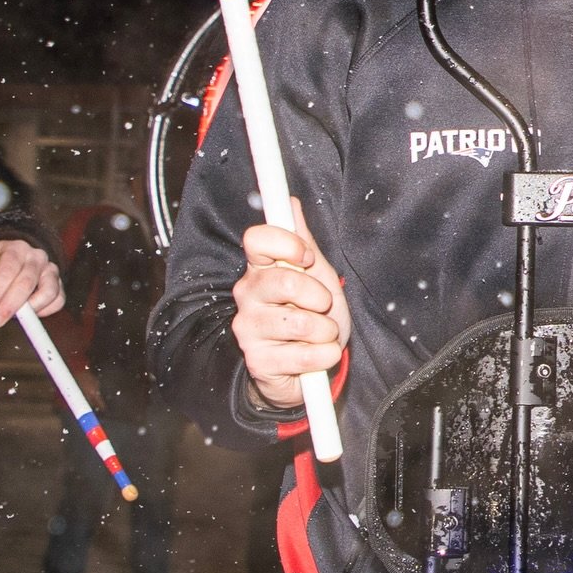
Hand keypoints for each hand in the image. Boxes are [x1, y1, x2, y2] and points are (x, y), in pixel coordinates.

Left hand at [0, 239, 64, 327]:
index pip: (8, 269)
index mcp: (17, 248)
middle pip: (27, 283)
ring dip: (31, 308)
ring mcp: (51, 270)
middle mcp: (37, 257)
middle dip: (10, 305)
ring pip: (49, 292)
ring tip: (17, 316)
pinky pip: (59, 300)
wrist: (16, 262)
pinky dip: (46, 310)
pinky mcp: (59, 284)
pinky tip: (30, 313)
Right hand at [232, 197, 350, 411]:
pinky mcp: (258, 361)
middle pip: (283, 280)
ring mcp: (248, 329)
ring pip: (299, 321)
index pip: (257, 239)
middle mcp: (247, 295)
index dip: (286, 244)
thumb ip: (303, 242)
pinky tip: (318, 355)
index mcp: (260, 269)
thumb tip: (290, 202)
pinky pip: (303, 354)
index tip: (307, 257)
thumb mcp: (317, 277)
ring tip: (320, 335)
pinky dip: (324, 355)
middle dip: (318, 296)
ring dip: (325, 330)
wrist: (308, 370)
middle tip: (322, 307)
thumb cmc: (312, 318)